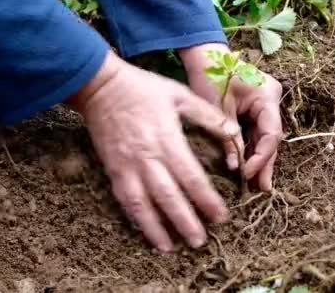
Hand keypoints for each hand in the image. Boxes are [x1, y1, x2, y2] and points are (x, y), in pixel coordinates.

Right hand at [67, 51, 237, 251]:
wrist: (100, 86)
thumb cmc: (144, 89)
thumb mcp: (180, 94)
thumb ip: (207, 115)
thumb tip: (234, 133)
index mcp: (167, 138)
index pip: (191, 176)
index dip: (206, 199)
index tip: (220, 216)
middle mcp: (147, 157)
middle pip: (168, 196)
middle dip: (185, 221)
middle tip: (200, 242)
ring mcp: (127, 165)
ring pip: (142, 204)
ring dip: (156, 229)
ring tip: (171, 248)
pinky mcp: (112, 169)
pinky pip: (124, 199)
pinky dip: (135, 219)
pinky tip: (145, 233)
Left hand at [180, 43, 282, 191]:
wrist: (203, 55)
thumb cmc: (210, 76)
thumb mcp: (218, 111)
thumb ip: (230, 139)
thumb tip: (235, 168)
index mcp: (267, 96)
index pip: (271, 133)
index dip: (261, 157)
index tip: (246, 174)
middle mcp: (272, 100)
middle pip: (271, 137)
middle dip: (265, 163)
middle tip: (263, 188)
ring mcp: (266, 103)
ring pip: (265, 136)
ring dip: (259, 158)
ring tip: (258, 184)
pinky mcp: (256, 107)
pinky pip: (256, 131)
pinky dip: (252, 147)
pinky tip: (250, 167)